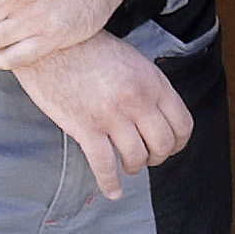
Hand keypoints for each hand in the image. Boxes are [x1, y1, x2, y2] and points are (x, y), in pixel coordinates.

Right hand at [14, 30, 192, 199]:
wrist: (51, 43)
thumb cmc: (90, 50)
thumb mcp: (133, 61)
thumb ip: (149, 88)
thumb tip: (159, 116)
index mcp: (153, 82)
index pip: (182, 124)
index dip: (178, 143)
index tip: (170, 148)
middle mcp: (137, 99)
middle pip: (163, 145)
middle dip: (157, 157)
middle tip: (147, 158)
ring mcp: (111, 114)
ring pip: (136, 157)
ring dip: (134, 167)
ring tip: (127, 166)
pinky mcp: (84, 126)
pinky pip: (104, 165)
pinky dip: (110, 183)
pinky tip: (112, 191)